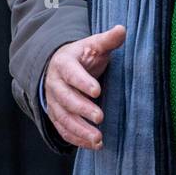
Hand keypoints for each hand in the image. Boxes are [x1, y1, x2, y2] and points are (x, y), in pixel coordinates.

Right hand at [44, 25, 125, 149]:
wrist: (60, 67)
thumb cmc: (82, 56)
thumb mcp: (94, 45)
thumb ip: (108, 40)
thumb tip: (122, 29)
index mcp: (64, 63)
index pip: (71, 74)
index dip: (83, 82)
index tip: (97, 91)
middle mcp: (55, 84)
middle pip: (66, 98)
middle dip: (82, 109)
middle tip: (100, 117)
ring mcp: (53, 101)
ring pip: (63, 117)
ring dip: (80, 129)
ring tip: (99, 138)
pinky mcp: (56, 115)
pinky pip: (63, 129)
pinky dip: (76, 139)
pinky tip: (93, 145)